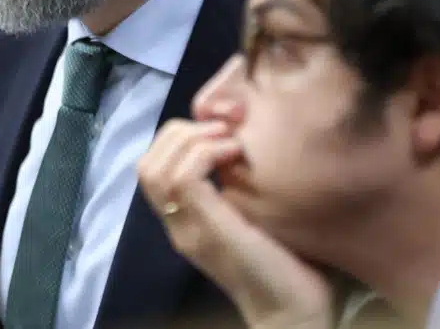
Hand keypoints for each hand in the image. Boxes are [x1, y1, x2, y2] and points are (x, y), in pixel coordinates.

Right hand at [137, 119, 332, 328]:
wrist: (293, 311)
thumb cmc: (288, 264)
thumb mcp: (254, 216)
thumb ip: (239, 187)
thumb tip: (247, 145)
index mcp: (186, 220)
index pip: (153, 167)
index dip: (178, 137)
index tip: (219, 130)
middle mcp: (178, 225)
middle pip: (146, 164)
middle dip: (180, 132)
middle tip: (221, 129)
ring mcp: (187, 230)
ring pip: (156, 169)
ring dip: (192, 140)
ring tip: (228, 140)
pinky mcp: (205, 231)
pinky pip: (183, 179)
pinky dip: (205, 153)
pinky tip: (234, 154)